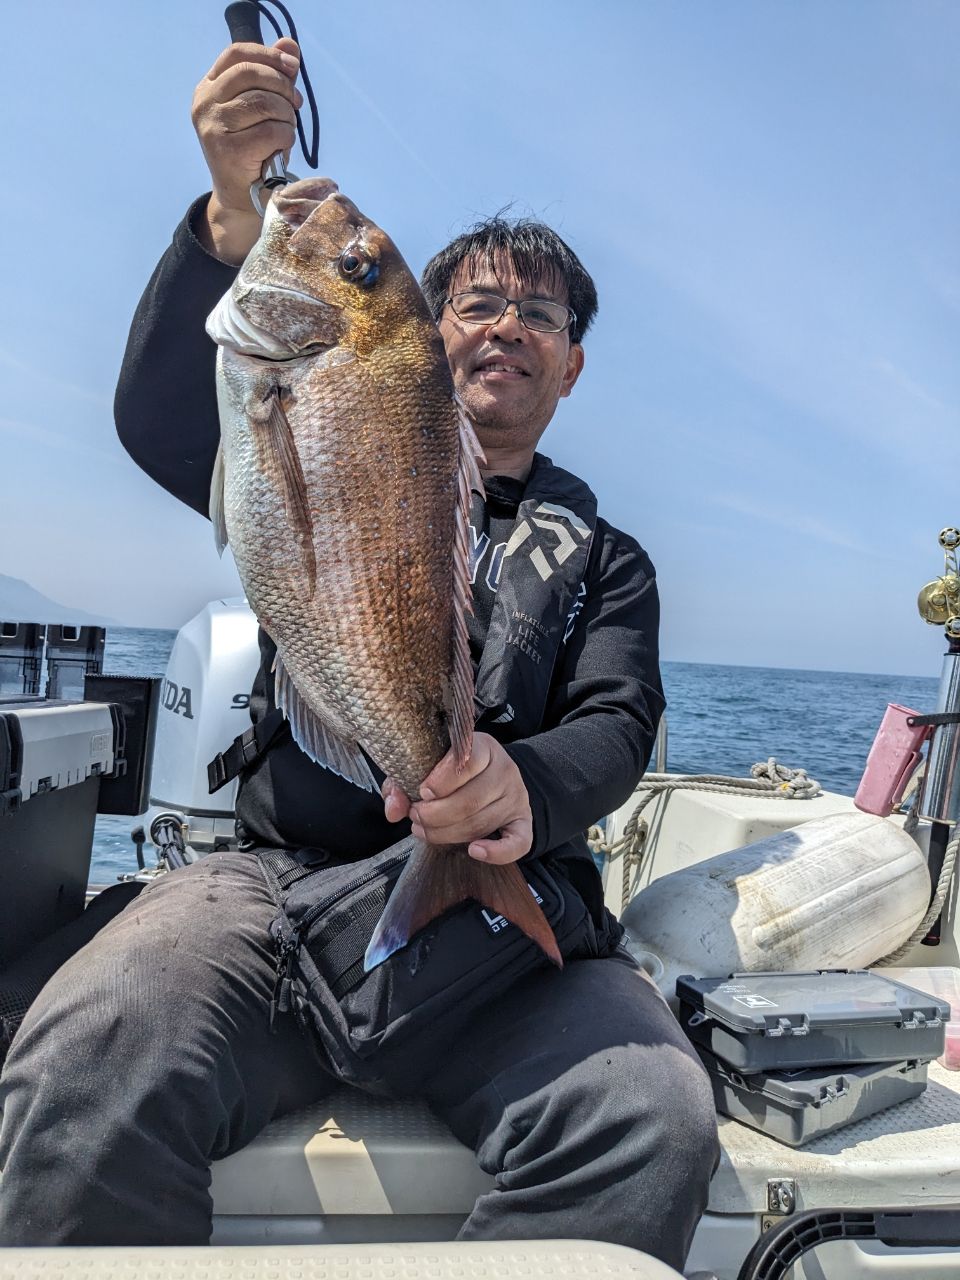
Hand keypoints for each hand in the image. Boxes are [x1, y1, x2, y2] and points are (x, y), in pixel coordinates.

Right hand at [191, 37, 302, 261]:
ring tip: (285, 131)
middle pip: (252, 75)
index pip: (237, 54)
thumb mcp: (261, 109)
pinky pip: (271, 131)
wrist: (241, 197)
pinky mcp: (228, 150)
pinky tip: (280, 150)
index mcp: (208, 88)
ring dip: (286, 116)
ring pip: (264, 103)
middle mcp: (204, 104)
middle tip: (295, 106)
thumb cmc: (253, 150)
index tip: (292, 67)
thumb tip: (290, 46)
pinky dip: (286, 138)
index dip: (268, 54)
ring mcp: (213, 127)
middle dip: (282, 87)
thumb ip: (273, 77)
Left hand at [382, 734, 532, 863]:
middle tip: (416, 816)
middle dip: (435, 815)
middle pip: (471, 800)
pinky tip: (474, 851)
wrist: (492, 775)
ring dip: (446, 834)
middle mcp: (505, 770)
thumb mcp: (428, 765)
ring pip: (481, 824)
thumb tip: (393, 809)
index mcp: (483, 747)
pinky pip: (518, 843)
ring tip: (424, 830)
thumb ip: (404, 783)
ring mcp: (516, 797)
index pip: (467, 761)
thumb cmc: (452, 771)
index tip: (422, 792)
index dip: (441, 781)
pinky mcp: (523, 822)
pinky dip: (496, 852)